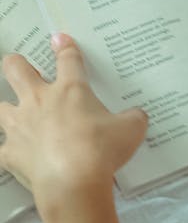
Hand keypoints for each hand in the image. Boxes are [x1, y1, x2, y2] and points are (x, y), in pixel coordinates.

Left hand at [0, 34, 147, 215]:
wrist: (73, 183)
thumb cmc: (100, 151)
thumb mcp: (130, 130)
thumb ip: (133, 118)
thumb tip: (138, 116)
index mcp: (70, 90)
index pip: (68, 59)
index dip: (64, 47)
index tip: (59, 39)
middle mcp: (39, 102)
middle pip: (15, 68)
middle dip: (17, 64)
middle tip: (22, 68)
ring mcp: (20, 126)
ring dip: (6, 109)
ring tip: (14, 114)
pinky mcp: (10, 154)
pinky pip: (1, 151)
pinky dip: (8, 153)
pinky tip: (15, 156)